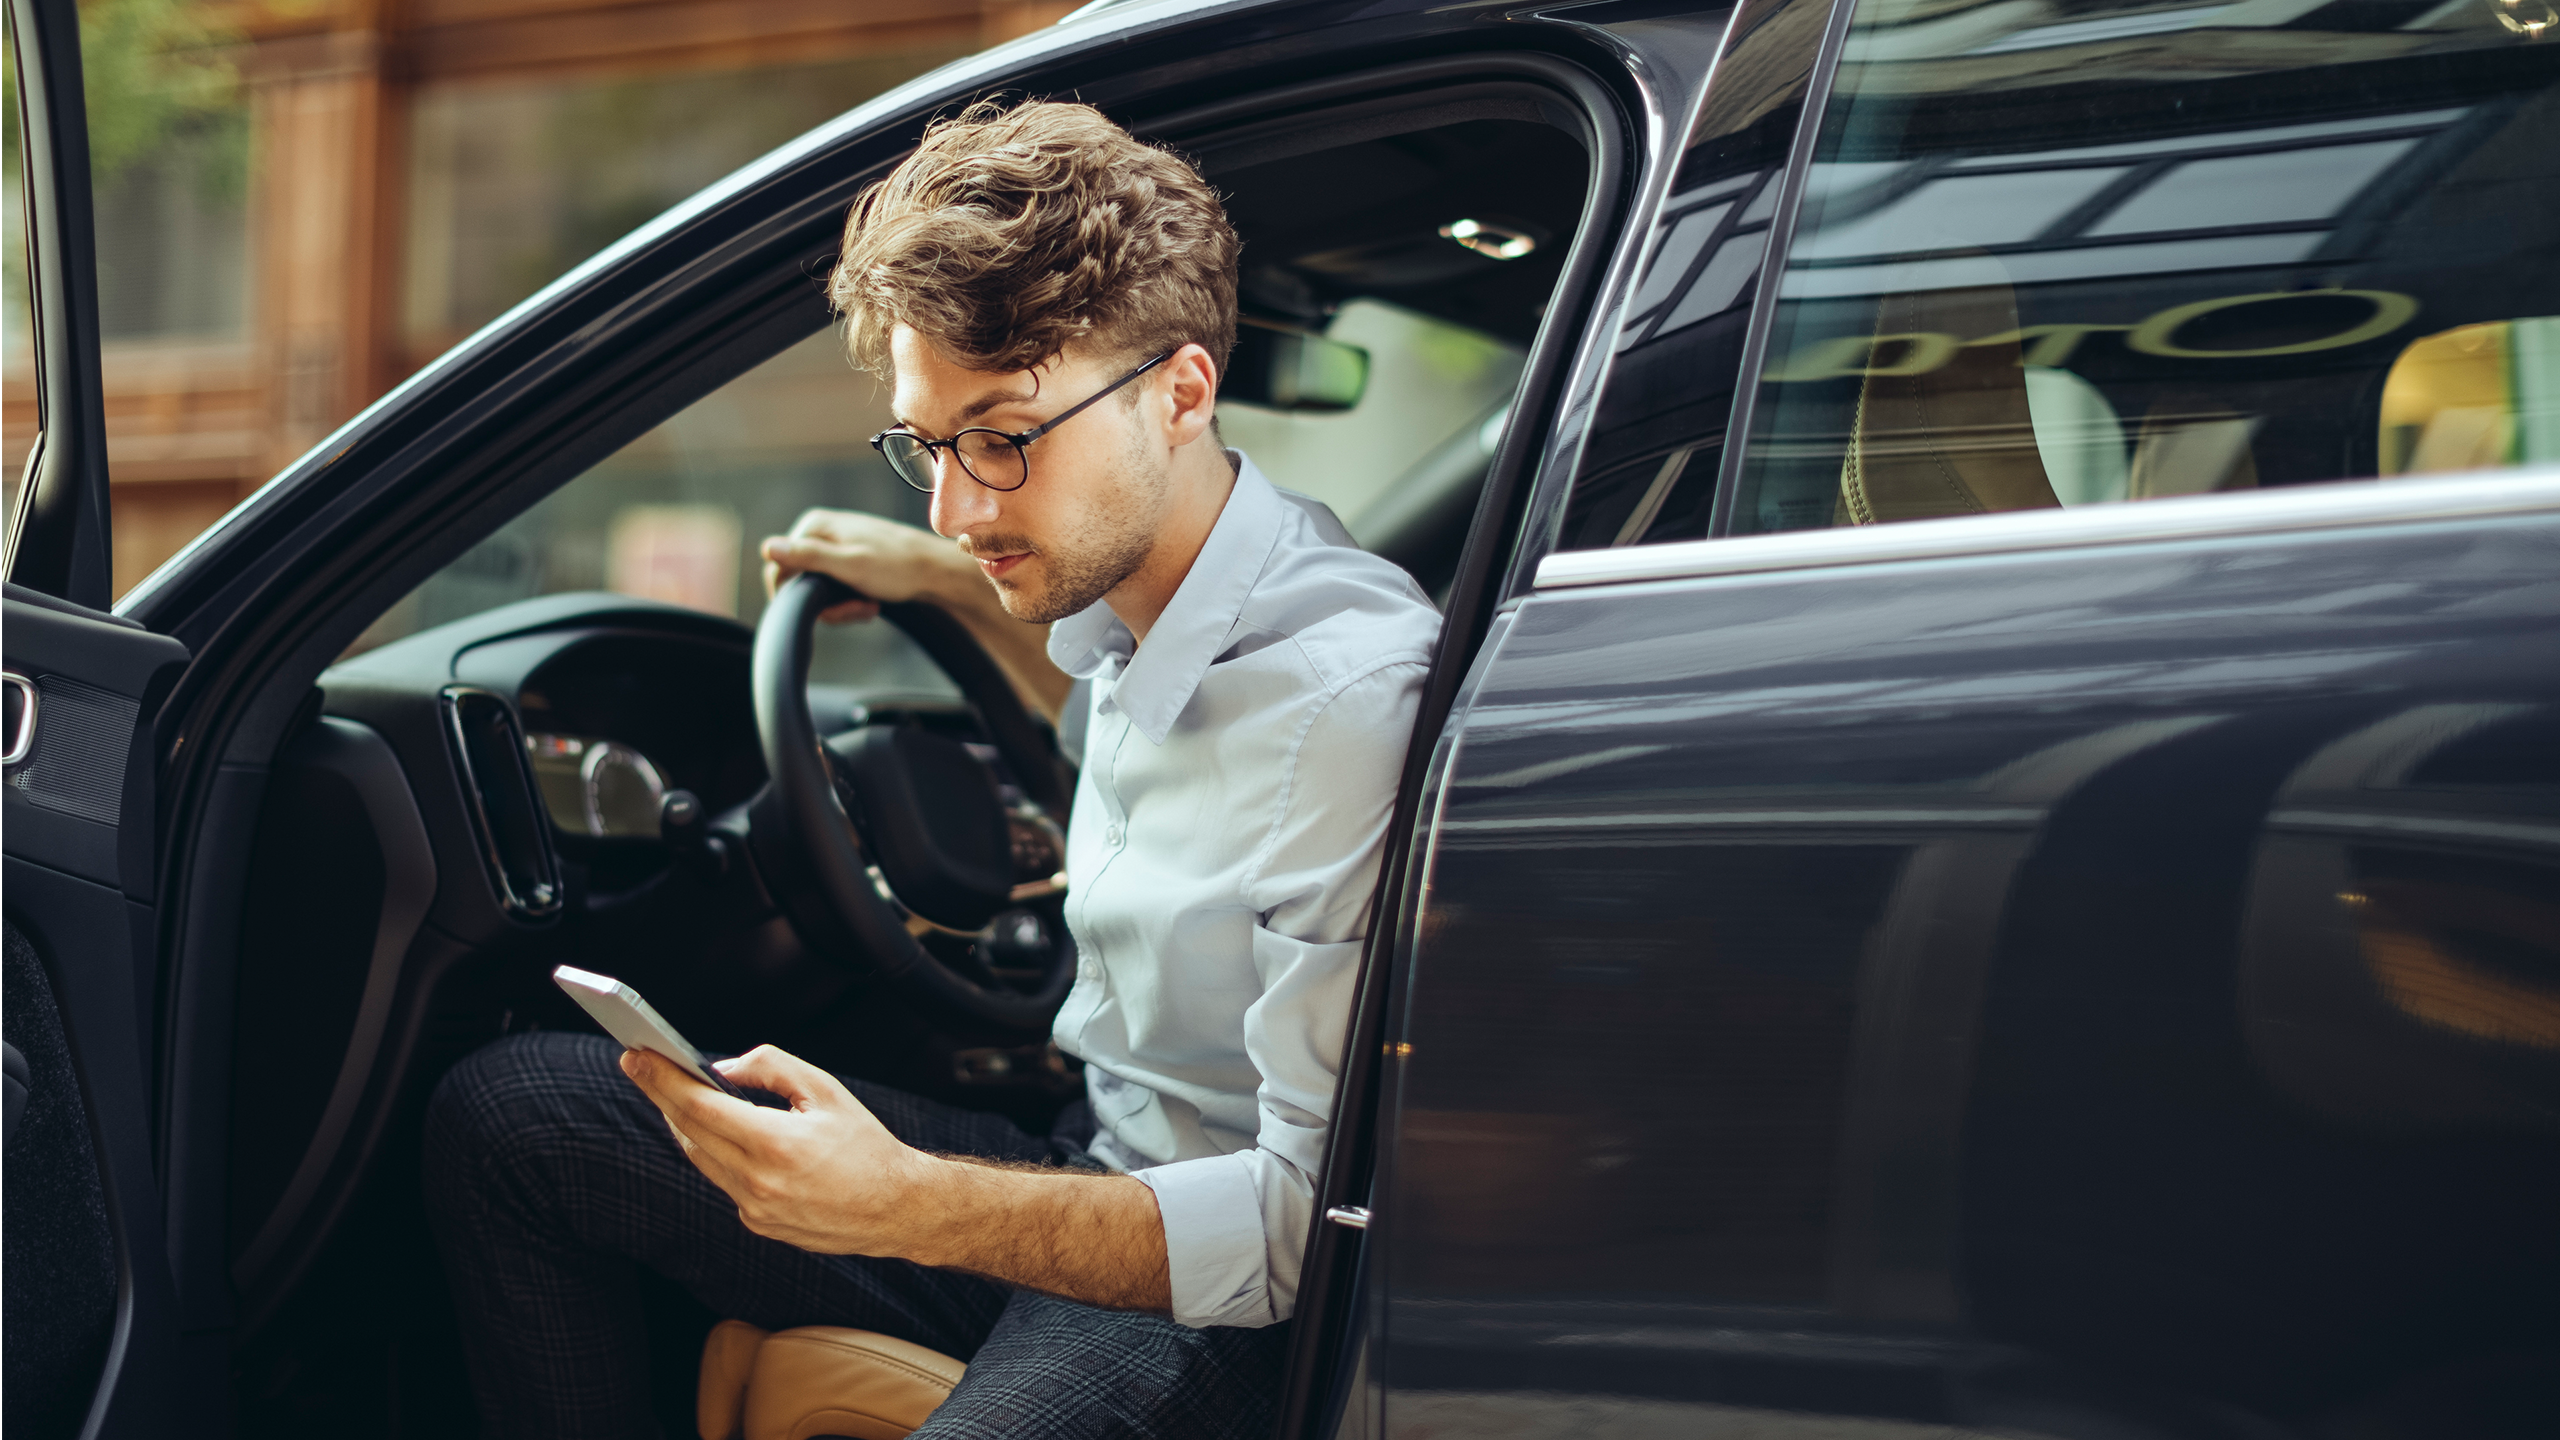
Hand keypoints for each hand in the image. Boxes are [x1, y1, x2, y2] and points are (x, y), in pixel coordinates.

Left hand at [620, 1044, 940, 1255]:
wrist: (896, 1207)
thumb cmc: (866, 1145)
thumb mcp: (826, 1090)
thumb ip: (770, 1069)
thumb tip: (722, 1070)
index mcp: (777, 1145)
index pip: (700, 1107)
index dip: (662, 1079)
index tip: (636, 1055)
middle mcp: (759, 1183)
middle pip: (689, 1132)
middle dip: (661, 1095)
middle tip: (641, 1065)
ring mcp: (755, 1209)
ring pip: (700, 1159)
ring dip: (683, 1124)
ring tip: (674, 1093)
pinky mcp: (757, 1223)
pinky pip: (723, 1180)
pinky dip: (714, 1152)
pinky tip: (716, 1131)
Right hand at [759, 509, 959, 624]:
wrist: (937, 572)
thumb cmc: (898, 567)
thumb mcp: (849, 564)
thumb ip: (808, 557)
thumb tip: (768, 548)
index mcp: (814, 525)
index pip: (779, 569)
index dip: (800, 597)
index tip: (832, 608)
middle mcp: (821, 532)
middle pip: (800, 582)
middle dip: (827, 605)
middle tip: (857, 608)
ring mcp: (836, 546)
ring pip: (819, 590)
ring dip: (842, 607)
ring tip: (868, 606)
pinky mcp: (850, 561)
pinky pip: (836, 589)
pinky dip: (851, 602)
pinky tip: (871, 604)